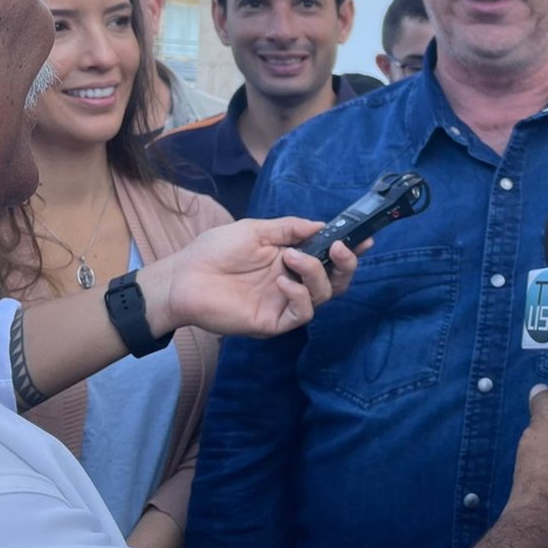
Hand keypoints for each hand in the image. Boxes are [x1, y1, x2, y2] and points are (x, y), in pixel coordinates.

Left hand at [138, 217, 369, 337]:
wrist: (182, 277)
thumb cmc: (214, 251)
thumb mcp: (256, 229)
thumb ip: (290, 228)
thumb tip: (322, 225)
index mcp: (292, 259)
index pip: (329, 258)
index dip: (349, 250)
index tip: (365, 238)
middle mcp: (293, 282)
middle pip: (336, 281)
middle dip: (346, 264)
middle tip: (340, 248)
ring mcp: (284, 303)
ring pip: (323, 297)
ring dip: (315, 274)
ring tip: (292, 258)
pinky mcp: (273, 322)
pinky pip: (301, 314)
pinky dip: (300, 297)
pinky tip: (283, 282)